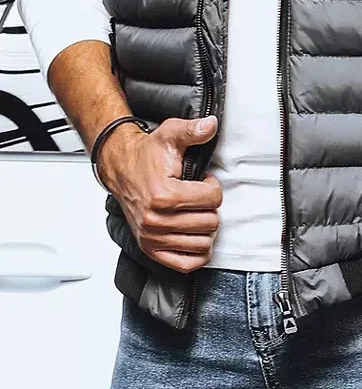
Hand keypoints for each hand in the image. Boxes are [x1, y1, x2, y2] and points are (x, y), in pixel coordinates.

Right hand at [97, 116, 221, 273]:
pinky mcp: (151, 249)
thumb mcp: (170, 135)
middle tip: (198, 197)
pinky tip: (195, 236)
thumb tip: (211, 125)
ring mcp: (153, 237)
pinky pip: (186, 264)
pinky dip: (197, 253)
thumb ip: (192, 130)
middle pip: (210, 222)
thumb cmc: (146, 155)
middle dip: (210, 207)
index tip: (204, 181)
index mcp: (164, 195)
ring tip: (195, 212)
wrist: (121, 169)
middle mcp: (156, 220)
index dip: (213, 186)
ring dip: (205, 228)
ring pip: (203, 243)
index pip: (213, 199)